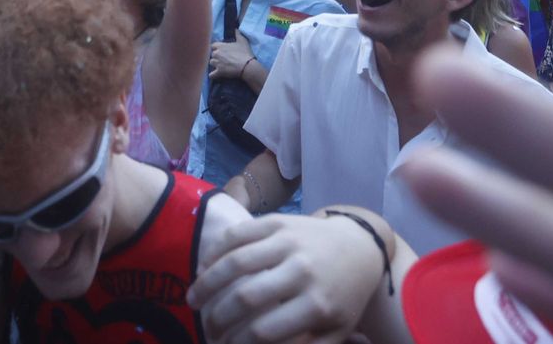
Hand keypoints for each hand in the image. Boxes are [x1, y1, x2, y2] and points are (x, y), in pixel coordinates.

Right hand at [191, 213, 388, 343]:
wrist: (360, 245)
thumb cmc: (344, 295)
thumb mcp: (337, 329)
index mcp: (317, 304)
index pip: (265, 331)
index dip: (237, 343)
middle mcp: (302, 271)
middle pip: (246, 296)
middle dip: (217, 317)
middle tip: (206, 327)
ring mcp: (288, 242)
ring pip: (235, 261)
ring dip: (207, 283)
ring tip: (192, 299)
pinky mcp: (277, 221)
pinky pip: (238, 234)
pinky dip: (215, 251)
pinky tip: (203, 268)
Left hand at [208, 38, 254, 79]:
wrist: (247, 66)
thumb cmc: (245, 53)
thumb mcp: (243, 41)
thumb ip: (238, 34)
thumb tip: (236, 29)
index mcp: (220, 46)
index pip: (212, 45)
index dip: (216, 48)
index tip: (221, 50)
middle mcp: (216, 53)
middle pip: (212, 54)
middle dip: (216, 56)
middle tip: (223, 58)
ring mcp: (216, 63)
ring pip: (211, 63)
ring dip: (215, 64)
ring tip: (221, 66)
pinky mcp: (218, 72)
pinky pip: (211, 74)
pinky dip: (213, 75)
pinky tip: (215, 75)